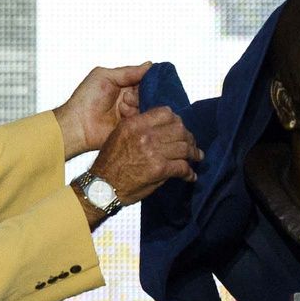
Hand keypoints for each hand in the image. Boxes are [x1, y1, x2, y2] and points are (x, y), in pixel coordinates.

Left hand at [52, 63, 149, 159]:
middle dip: (140, 93)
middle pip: (149, 92)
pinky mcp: (132, 126)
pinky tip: (122, 115)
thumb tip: (149, 65)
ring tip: (121, 107)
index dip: (149, 79)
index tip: (149, 80)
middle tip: (127, 96)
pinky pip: (144, 119)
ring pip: (148, 105)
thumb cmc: (85, 99)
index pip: (145, 78)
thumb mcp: (104, 76)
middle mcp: (131, 98)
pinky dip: (134, 115)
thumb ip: (128, 71)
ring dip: (135, 104)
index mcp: (125, 84)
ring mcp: (132, 112)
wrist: (78, 124)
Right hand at [88, 106, 202, 206]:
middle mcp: (145, 135)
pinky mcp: (159, 169)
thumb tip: (163, 129)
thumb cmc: (110, 163)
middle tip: (192, 145)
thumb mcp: (120, 135)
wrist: (102, 187)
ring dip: (193, 153)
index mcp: (135, 124)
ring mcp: (153, 152)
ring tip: (197, 158)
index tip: (180, 128)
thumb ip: (140, 129)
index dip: (177, 121)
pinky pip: (182, 167)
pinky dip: (189, 173)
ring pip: (184, 147)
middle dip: (189, 137)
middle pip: (179, 129)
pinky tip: (190, 176)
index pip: (166, 113)